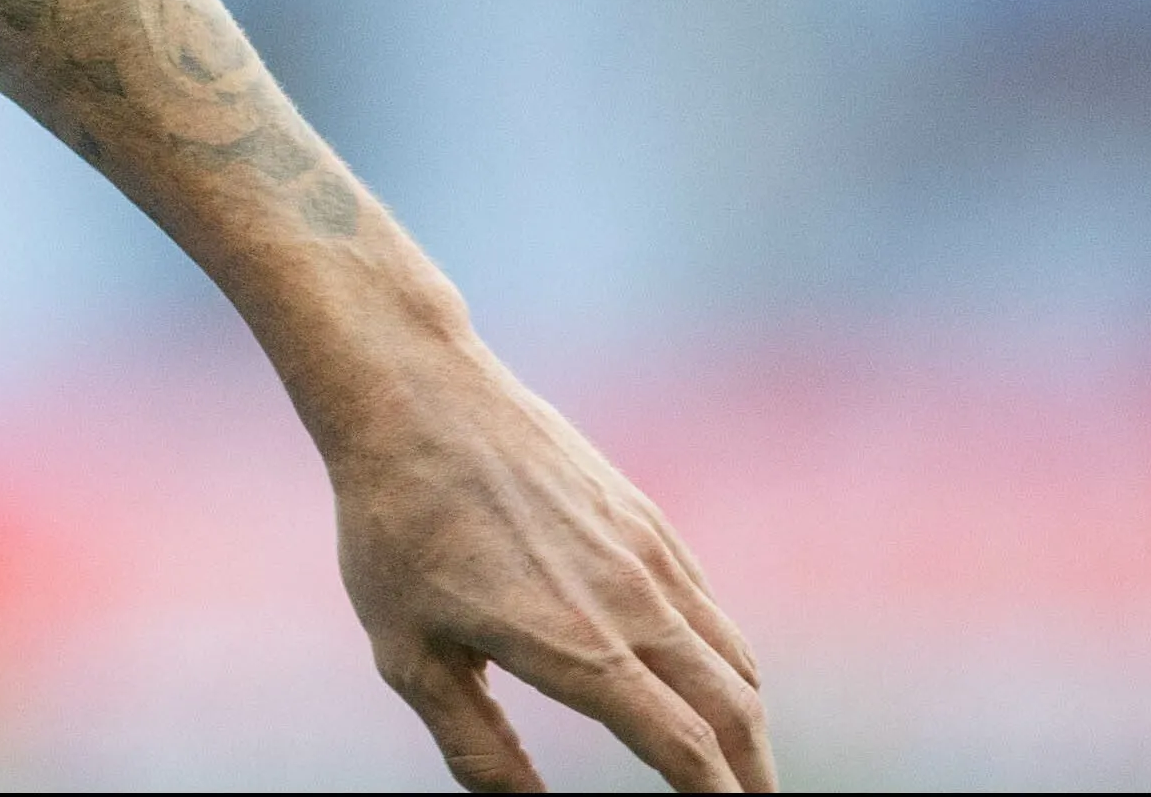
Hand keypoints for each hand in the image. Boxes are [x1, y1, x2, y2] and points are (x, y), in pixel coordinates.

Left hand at [326, 346, 772, 790]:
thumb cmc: (395, 525)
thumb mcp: (409, 656)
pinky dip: (725, 657)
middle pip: (736, 712)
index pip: (686, 752)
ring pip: (733, 656)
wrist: (411, 392)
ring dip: (747, 719)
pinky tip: (701, 675)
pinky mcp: (644, 516)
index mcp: (580, 649)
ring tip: (737, 760)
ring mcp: (648, 553)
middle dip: (754, 775)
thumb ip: (476, 748)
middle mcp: (634, 603)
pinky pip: (707, 604)